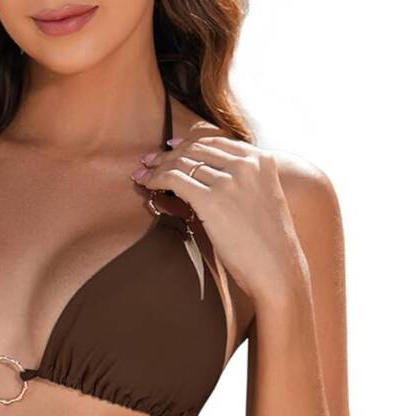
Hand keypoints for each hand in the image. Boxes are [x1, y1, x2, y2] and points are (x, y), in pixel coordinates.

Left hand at [131, 135, 308, 302]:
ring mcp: (229, 180)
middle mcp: (246, 164)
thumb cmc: (269, 246)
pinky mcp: (212, 199)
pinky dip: (157, 179)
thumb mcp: (264, 201)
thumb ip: (245, 184)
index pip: (216, 142)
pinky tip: (148, 185)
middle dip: (168, 154)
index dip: (188, 143)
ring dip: (158, 167)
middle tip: (149, 161)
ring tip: (142, 173)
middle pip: (197, 149)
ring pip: (183, 162)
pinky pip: (175, 180)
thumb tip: (211, 183)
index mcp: (262, 160)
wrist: (277, 269)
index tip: (170, 148)